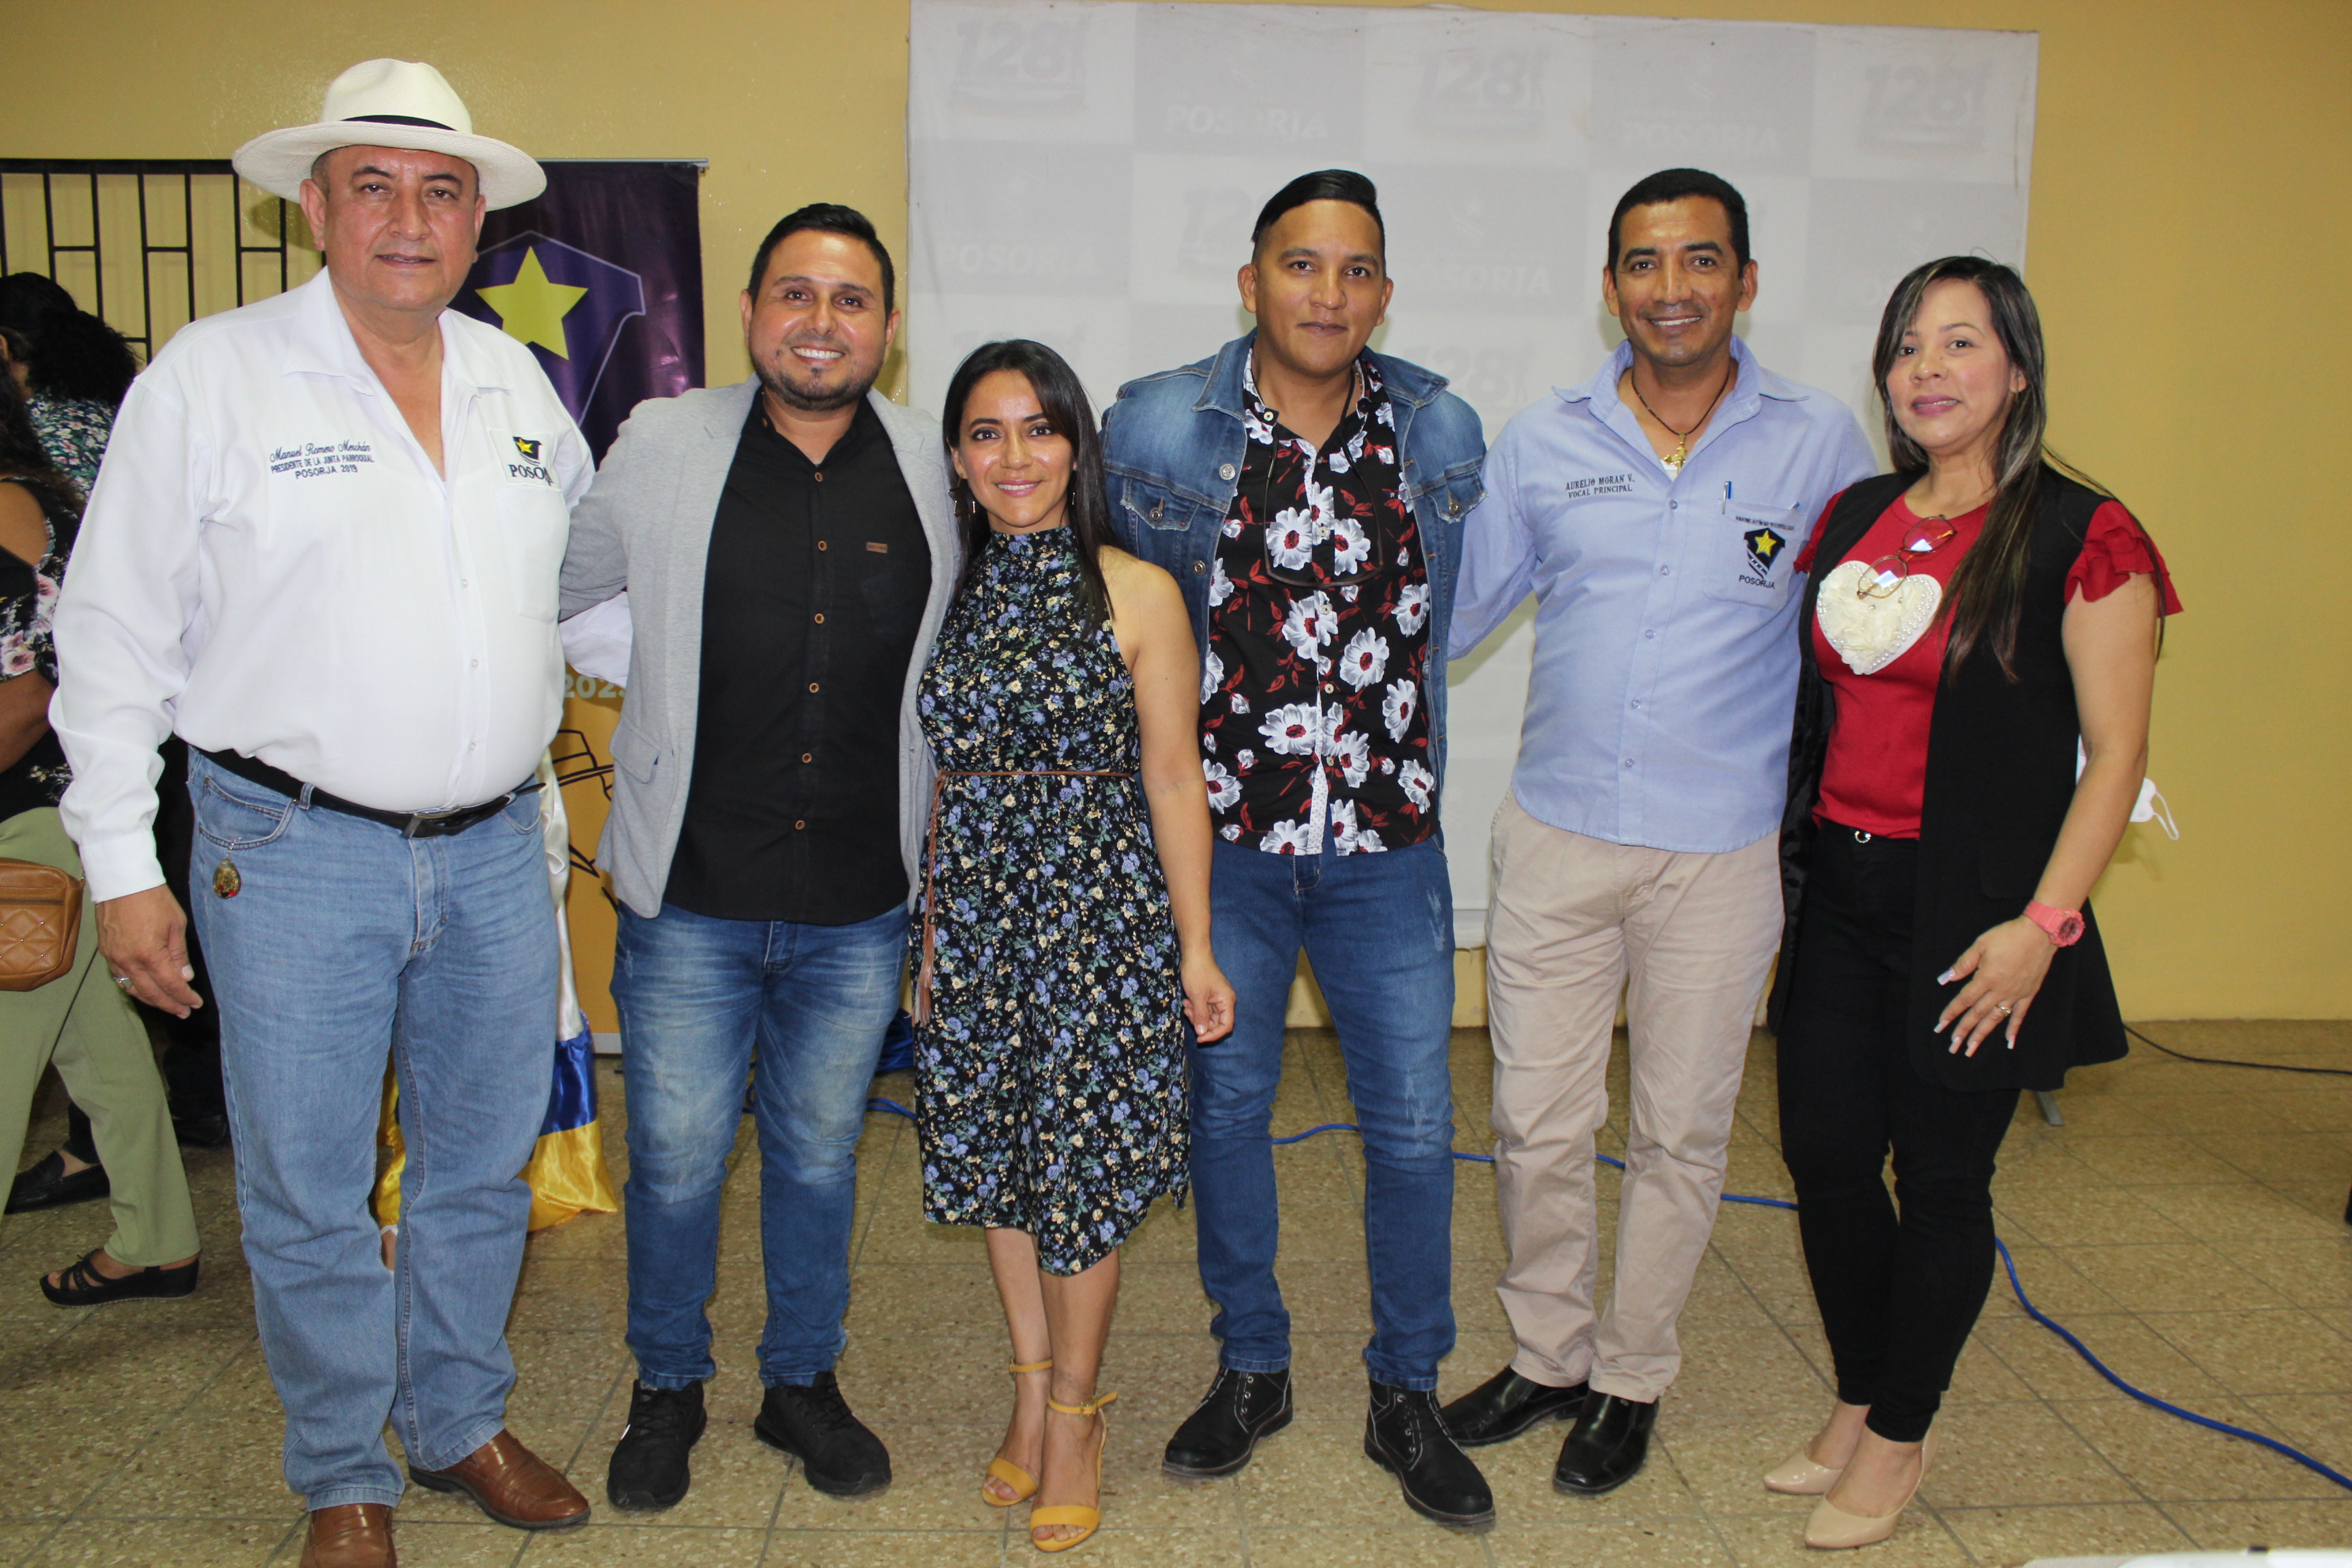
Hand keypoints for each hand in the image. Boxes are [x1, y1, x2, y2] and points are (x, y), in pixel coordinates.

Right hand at [94, 885, 201, 1017]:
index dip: (184, 997)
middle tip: (183, 1012)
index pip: (170, 985)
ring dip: (150, 1000)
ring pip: (132, 988)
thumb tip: (185, 977)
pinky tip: (145, 990)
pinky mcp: (106, 952)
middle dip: (169, 1005)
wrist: (121, 880)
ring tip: (167, 1005)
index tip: (195, 1004)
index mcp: (149, 954)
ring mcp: (114, 957)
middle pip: (150, 993)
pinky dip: (133, 987)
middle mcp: (128, 960)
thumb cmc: (153, 898)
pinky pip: (120, 977)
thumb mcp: (176, 924)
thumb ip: (179, 954)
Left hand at [1181, 951, 1236, 1044]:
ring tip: (1186, 1006)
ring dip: (1196, 1016)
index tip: (1199, 1039)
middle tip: (1188, 1013)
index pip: (1226, 1026)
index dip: (1213, 1035)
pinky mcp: (1209, 997)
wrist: (1194, 954)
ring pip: (1208, 1018)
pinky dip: (1195, 1010)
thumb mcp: (1197, 996)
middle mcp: (1225, 1002)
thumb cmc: (1197, 972)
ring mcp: (1217, 1000)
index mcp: (1227, 1001)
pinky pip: (1204, 1010)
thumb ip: (1201, 1016)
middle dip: (1201, 1023)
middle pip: (1216, 1023)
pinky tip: (1186, 1002)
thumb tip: (1202, 1034)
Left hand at [1935, 916, 2054, 1056]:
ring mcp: (2015, 994)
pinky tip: (2008, 1043)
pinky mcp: (2028, 994)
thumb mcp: (1980, 945)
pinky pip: (2019, 1016)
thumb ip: (1963, 964)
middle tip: (1952, 1046)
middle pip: (1977, 1015)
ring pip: (1995, 1019)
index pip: (1964, 1000)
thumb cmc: (2008, 936)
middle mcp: (1999, 990)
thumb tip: (1945, 978)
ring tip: (1971, 1049)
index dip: (1951, 1013)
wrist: (2040, 934)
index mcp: (1986, 978)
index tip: (1940, 1026)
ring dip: (1982, 1035)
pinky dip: (2013, 1029)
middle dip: (1963, 1031)